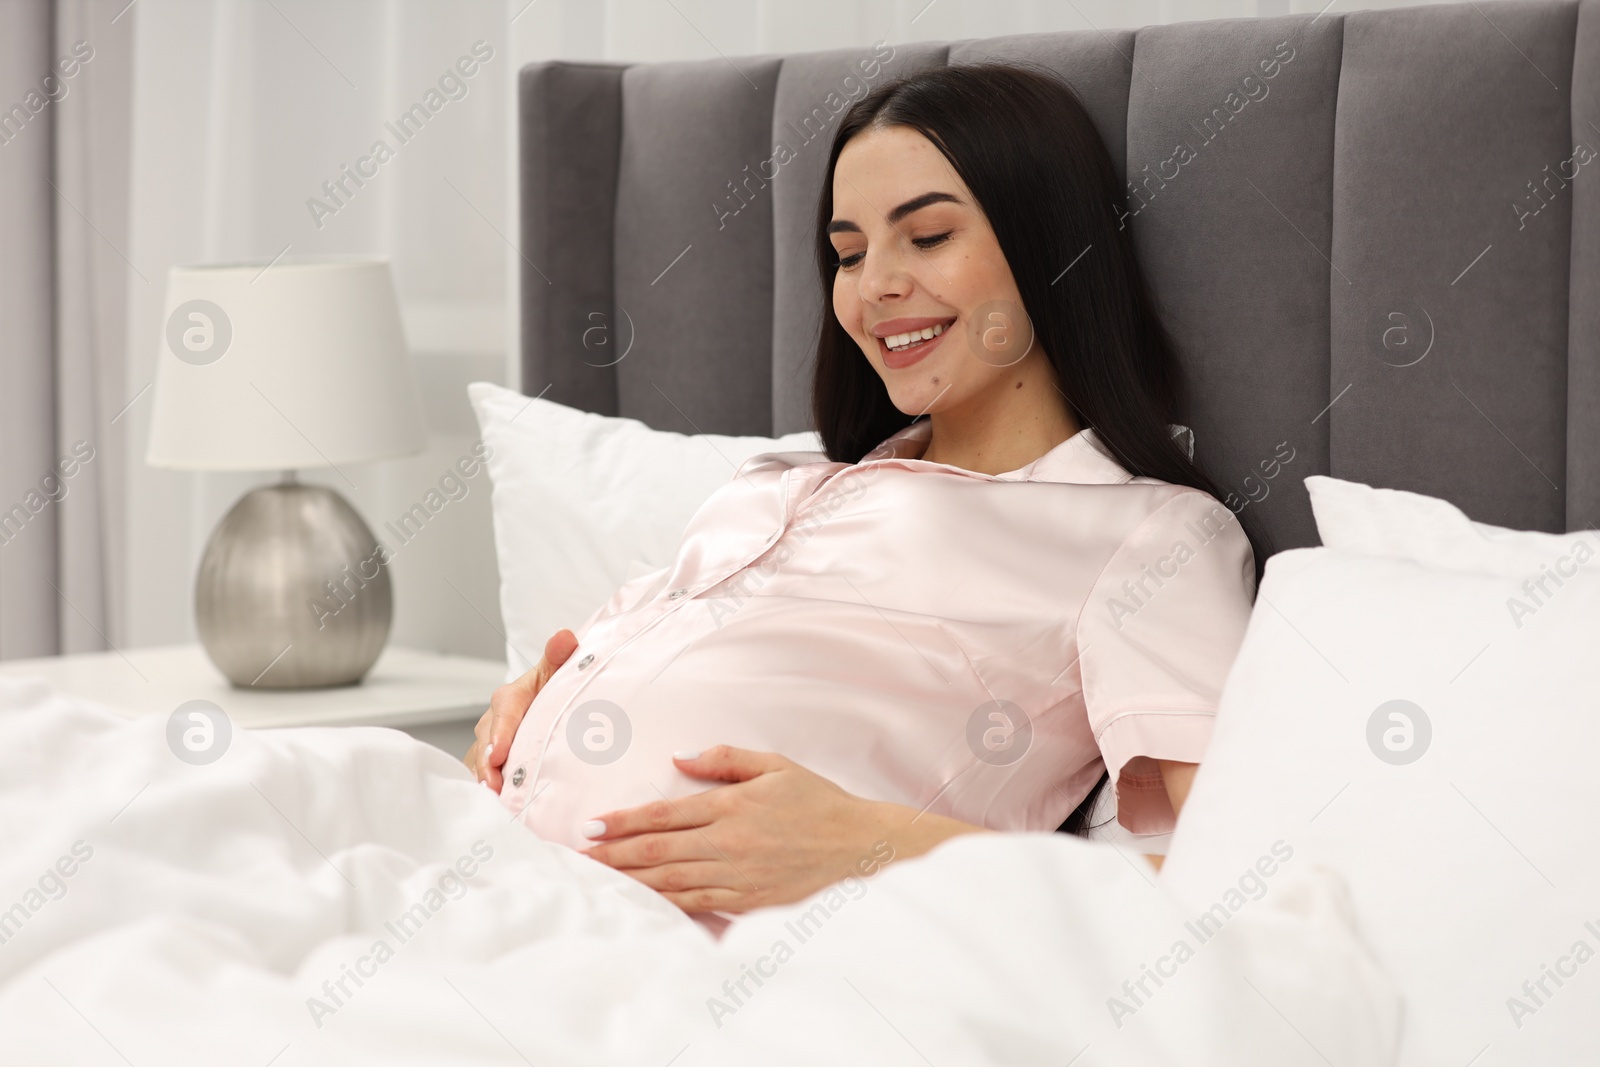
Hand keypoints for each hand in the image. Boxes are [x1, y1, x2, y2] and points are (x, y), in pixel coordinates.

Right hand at [463, 629, 577, 790]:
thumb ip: (558, 657)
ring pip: (481, 765)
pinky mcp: (489, 767)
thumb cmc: (549, 690)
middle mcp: (492, 723)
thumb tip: (566, 638)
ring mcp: (487, 747)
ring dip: (487, 784)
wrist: (544, 705)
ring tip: (496, 805)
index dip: (500, 734)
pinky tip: (499, 811)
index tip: (498, 754)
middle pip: (487, 745)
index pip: (503, 713)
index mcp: (510, 699)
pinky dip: (491, 795)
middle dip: (488, 766)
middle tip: (494, 787)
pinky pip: (485, 780)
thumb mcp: (554, 674)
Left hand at [579, 746, 984, 913]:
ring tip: (598, 879)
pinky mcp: (747, 900)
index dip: (625, 822)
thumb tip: (679, 759)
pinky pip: (696, 903)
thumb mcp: (776, 766)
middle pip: (658, 850)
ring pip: (670, 880)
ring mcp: (737, 875)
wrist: (861, 848)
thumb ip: (725, 759)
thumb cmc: (819, 803)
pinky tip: (642, 902)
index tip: (594, 826)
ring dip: (630, 880)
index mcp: (733, 806)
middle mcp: (729, 842)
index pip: (665, 814)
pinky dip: (664, 903)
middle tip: (579, 857)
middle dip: (614, 854)